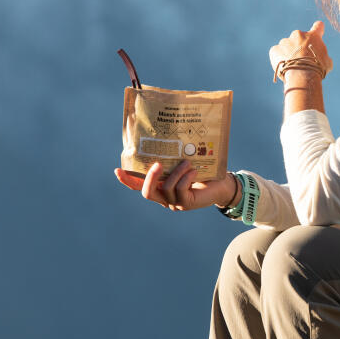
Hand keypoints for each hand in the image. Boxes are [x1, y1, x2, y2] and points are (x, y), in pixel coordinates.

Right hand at [114, 161, 238, 210]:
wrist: (221, 184)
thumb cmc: (202, 170)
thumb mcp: (183, 162)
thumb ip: (172, 157)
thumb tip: (163, 135)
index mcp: (159, 186)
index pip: (138, 186)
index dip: (127, 180)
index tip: (118, 169)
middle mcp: (164, 197)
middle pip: (147, 192)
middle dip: (150, 177)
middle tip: (158, 163)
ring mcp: (175, 202)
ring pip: (166, 188)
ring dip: (176, 172)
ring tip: (187, 162)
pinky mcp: (187, 203)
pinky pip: (180, 189)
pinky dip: (186, 178)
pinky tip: (194, 171)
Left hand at [269, 21, 332, 80]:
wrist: (302, 76)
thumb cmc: (317, 69)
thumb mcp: (327, 62)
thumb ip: (323, 56)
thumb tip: (322, 58)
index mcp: (313, 36)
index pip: (318, 27)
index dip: (318, 29)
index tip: (318, 29)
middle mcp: (298, 35)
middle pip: (299, 39)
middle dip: (300, 48)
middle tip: (302, 61)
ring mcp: (285, 41)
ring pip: (287, 47)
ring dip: (289, 54)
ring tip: (292, 68)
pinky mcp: (275, 49)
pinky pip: (277, 53)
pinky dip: (279, 59)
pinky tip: (284, 67)